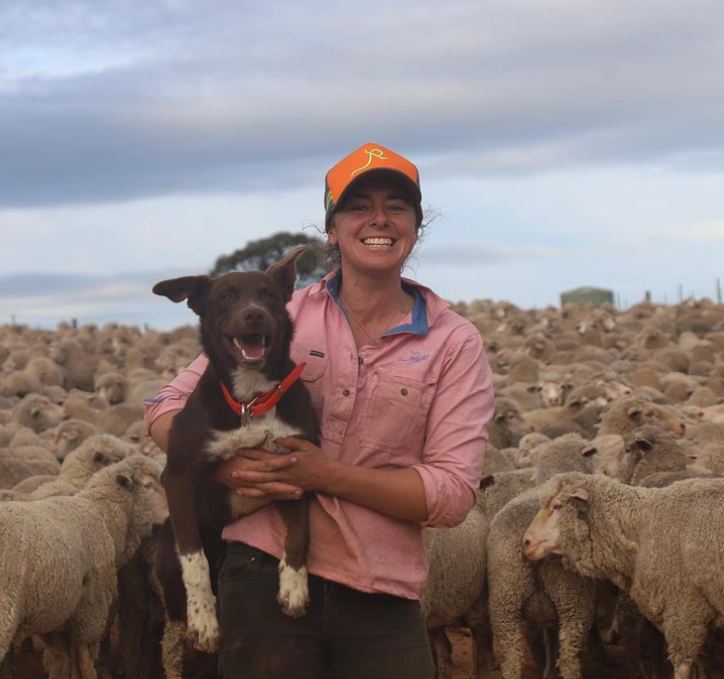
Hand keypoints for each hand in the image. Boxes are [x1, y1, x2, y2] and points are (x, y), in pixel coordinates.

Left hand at [215, 438, 337, 499]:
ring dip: (250, 487)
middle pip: (262, 475)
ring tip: (236, 486)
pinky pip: (271, 495)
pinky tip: (250, 495)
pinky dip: (260, 496)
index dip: (252, 454)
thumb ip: (291, 442)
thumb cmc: (317, 458)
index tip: (239, 450)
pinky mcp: (287, 491)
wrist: (328, 476)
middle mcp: (284, 475)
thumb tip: (277, 439)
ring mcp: (285, 484)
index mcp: (287, 462)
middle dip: (246, 473)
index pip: (266, 458)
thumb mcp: (306, 445)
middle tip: (232, 472)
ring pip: (265, 487)